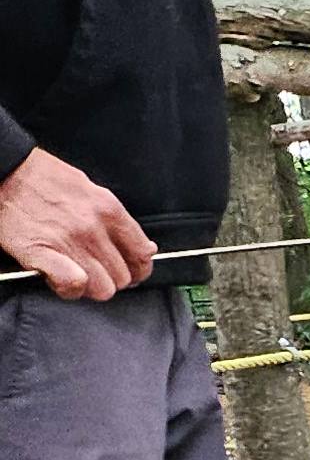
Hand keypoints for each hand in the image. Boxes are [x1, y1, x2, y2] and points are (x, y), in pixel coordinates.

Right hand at [0, 145, 153, 300]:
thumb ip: (118, 221)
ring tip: (75, 272)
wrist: (5, 171)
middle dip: (111, 278)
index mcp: (108, 209)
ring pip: (102, 289)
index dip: (139, 269)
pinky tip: (60, 278)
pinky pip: (74, 286)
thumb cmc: (43, 179)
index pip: (142, 254)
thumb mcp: (89, 189)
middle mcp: (93, 227)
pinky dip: (70, 288)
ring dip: (90, 286)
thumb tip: (146, 247)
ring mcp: (70, 242)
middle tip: (95, 270)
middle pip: (122, 277)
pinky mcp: (44, 254)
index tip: (133, 272)